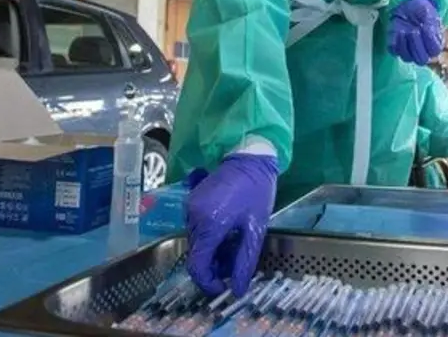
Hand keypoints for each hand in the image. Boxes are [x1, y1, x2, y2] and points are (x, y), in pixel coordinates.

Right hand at [184, 154, 278, 296]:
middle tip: (234, 266)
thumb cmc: (257, 192)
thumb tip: (238, 289)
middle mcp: (194, 217)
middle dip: (213, 267)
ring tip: (234, 246)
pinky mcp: (191, 202)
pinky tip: (226, 234)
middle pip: (196, 255)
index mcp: (210, 224)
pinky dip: (209, 239)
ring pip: (196, 243)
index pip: (197, 265)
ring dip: (211, 252)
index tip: (223, 287)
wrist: (249, 158)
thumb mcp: (255, 229)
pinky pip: (196, 229)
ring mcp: (190, 208)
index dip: (208, 282)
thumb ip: (245, 261)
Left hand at [388, 0, 443, 64]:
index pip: (434, 51)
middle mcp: (422, 51)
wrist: (408, 6)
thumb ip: (431, 25)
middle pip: (421, 59)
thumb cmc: (421, 12)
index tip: (425, 28)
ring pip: (407, 58)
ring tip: (405, 30)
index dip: (429, 41)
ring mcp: (408, 51)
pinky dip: (396, 41)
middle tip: (414, 31)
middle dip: (417, 45)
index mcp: (434, 44)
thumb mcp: (430, 15)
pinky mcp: (395, 47)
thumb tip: (427, 32)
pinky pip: (394, 51)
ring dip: (405, 44)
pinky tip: (398, 30)